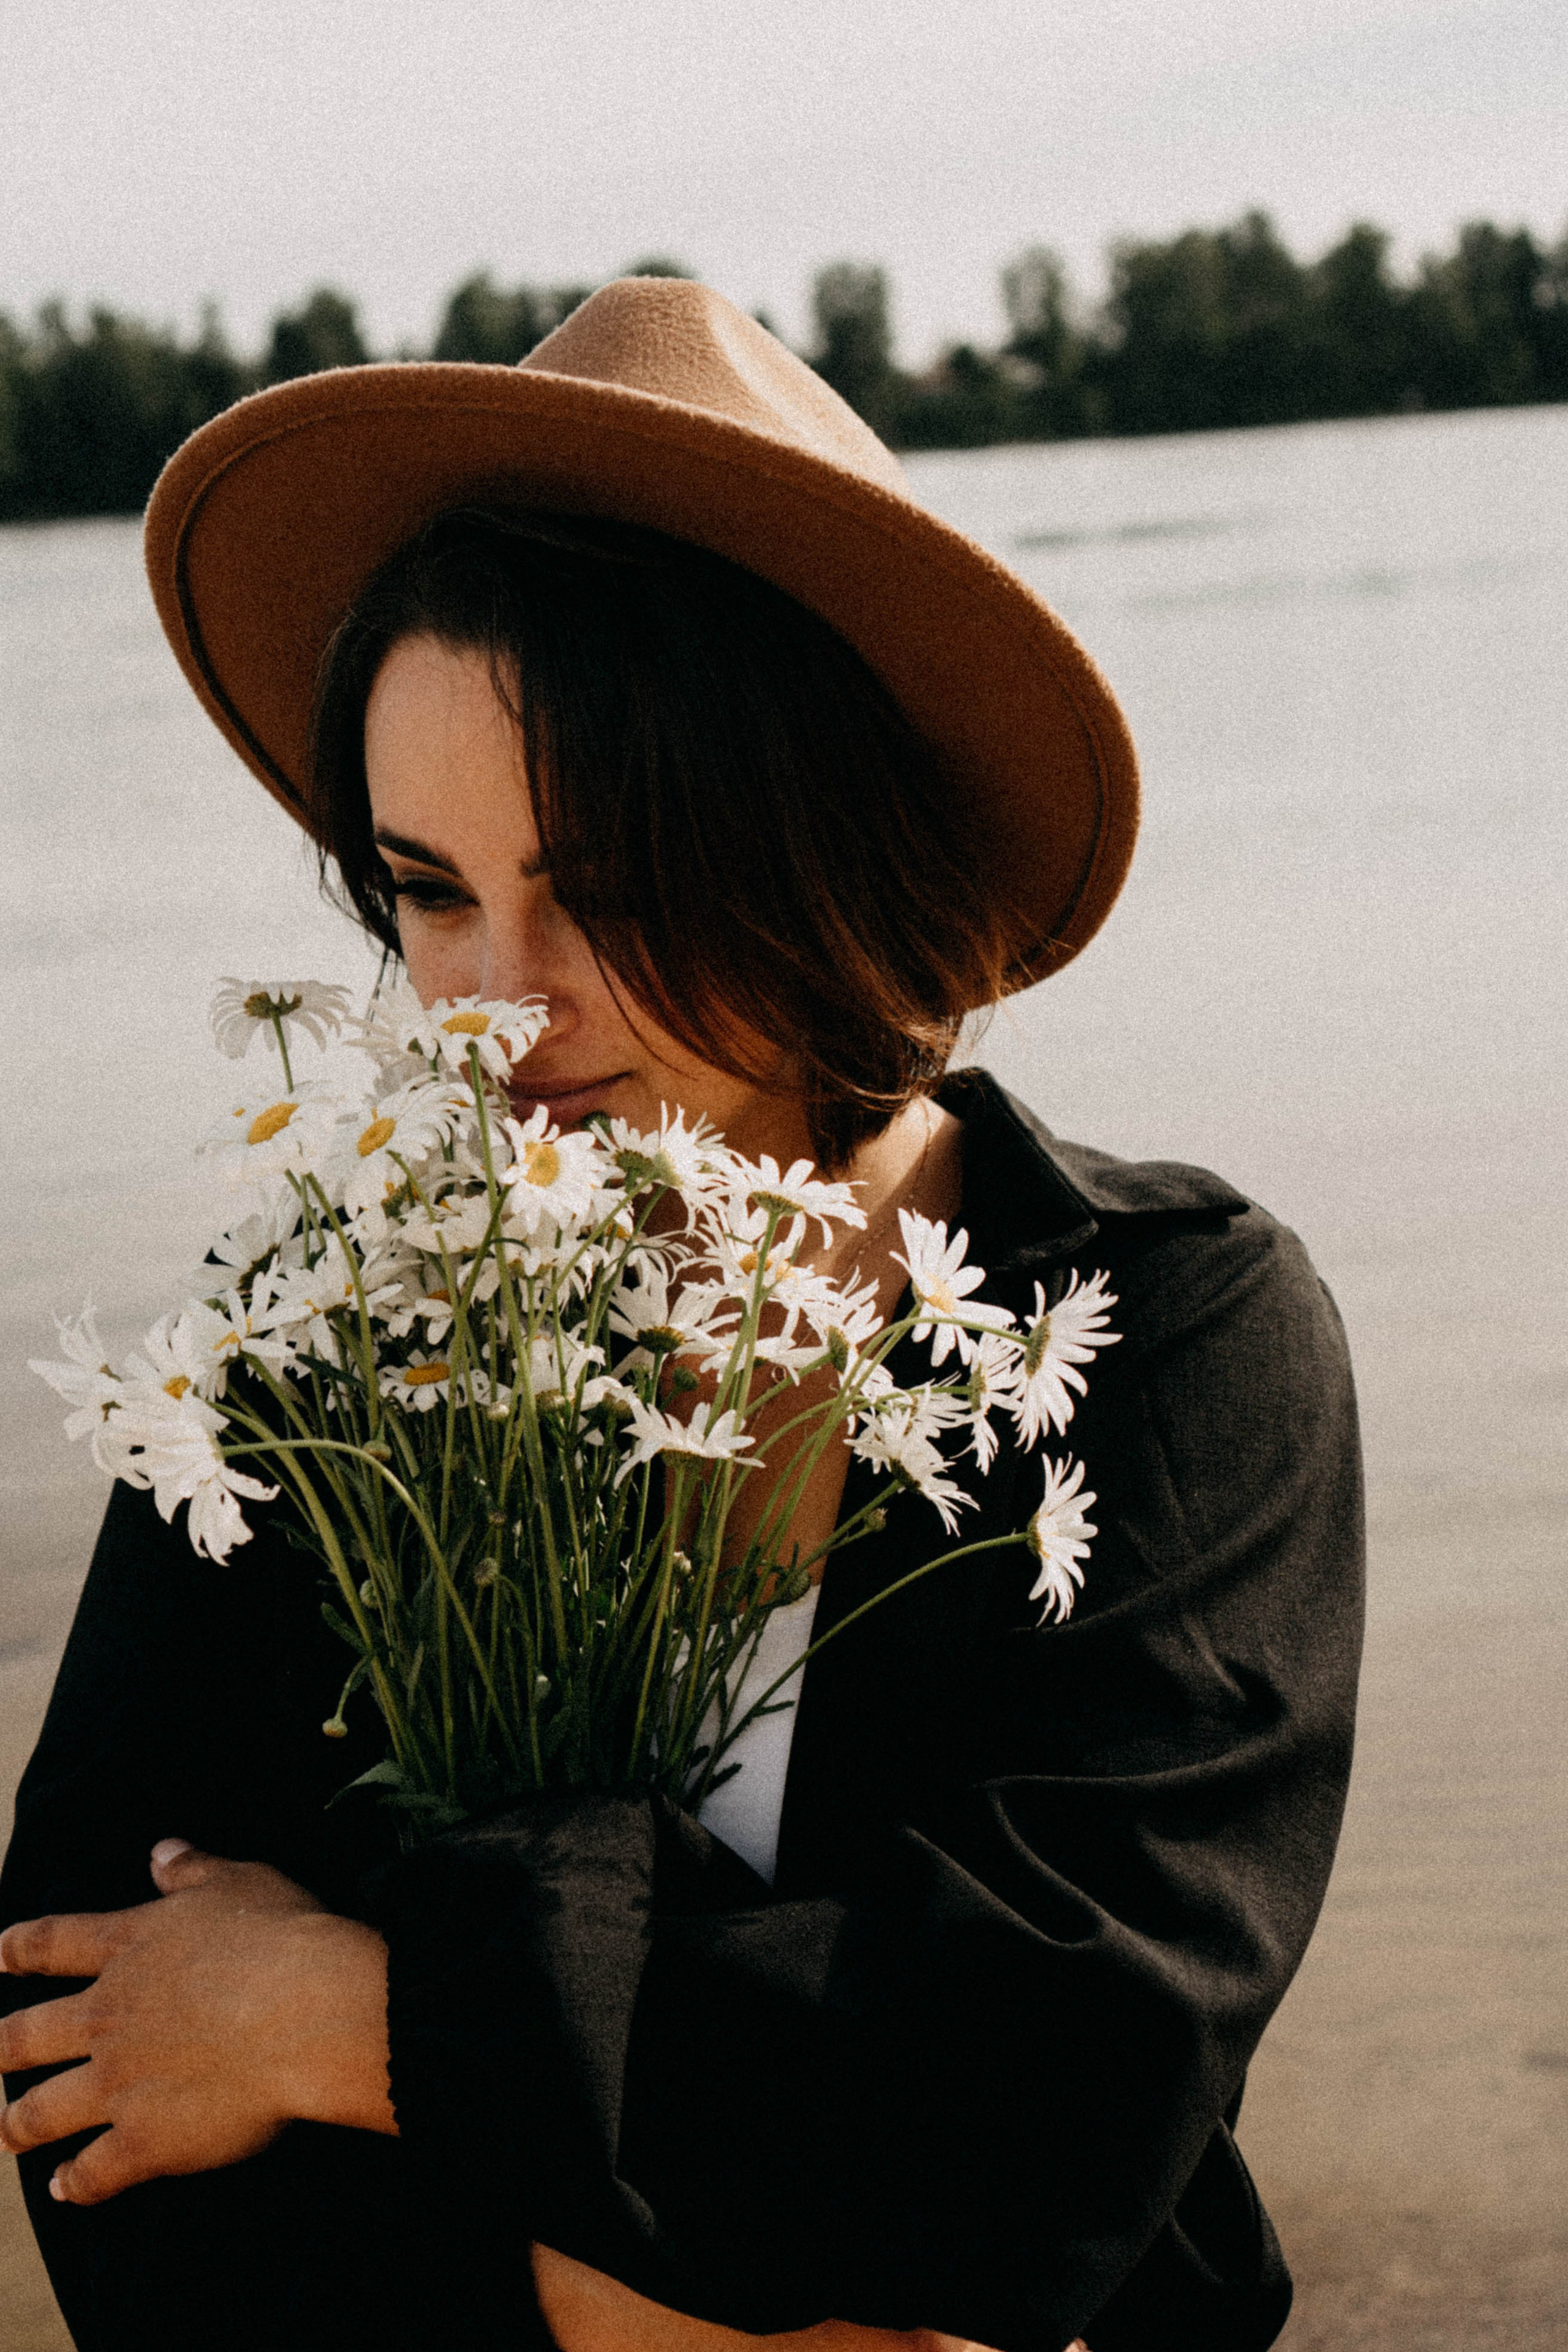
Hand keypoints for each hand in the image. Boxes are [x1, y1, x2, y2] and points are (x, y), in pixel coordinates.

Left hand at [0, 1839, 395, 2203]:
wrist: (307, 2013)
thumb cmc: (279, 1938)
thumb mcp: (236, 1883)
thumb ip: (191, 1871)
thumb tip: (160, 1852)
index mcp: (127, 1948)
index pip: (51, 1944)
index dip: (17, 1949)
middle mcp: (107, 2017)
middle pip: (26, 2036)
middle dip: (0, 2047)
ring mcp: (118, 2084)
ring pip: (41, 2111)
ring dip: (17, 2124)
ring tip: (5, 2131)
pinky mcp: (144, 2141)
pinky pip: (93, 2171)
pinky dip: (75, 2182)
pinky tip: (65, 2186)